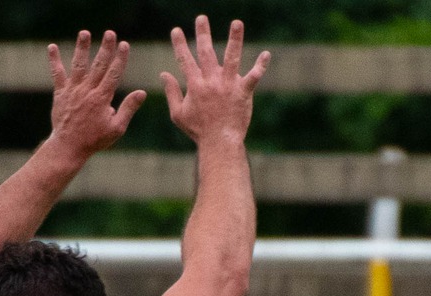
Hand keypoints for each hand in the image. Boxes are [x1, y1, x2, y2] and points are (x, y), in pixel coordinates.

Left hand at [46, 30, 144, 158]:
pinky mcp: (60, 93)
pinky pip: (57, 74)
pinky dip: (55, 60)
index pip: (114, 74)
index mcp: (102, 98)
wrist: (69, 146)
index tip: (125, 45)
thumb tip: (142, 93)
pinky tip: (53, 47)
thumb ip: (128, 108)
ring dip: (82, 48)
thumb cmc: (95, 139)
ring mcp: (72, 90)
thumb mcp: (117, 128)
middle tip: (110, 33)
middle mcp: (87, 91)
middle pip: (98, 65)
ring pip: (78, 65)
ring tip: (85, 33)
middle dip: (105, 48)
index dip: (120, 58)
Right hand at [163, 16, 270, 146]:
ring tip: (237, 22)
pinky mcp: (244, 93)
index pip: (185, 59)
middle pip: (206, 52)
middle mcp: (211, 81)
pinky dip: (260, 65)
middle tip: (201, 18)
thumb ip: (172, 92)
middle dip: (202, 34)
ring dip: (234, 39)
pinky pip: (254, 77)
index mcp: (195, 85)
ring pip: (232, 57)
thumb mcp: (178, 113)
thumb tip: (164, 74)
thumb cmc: (199, 131)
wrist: (220, 142)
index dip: (179, 44)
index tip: (176, 30)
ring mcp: (229, 86)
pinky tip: (266, 54)